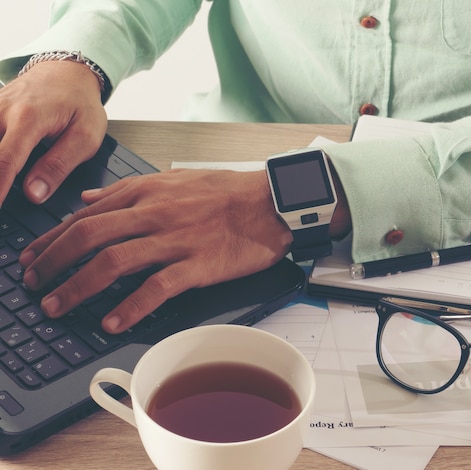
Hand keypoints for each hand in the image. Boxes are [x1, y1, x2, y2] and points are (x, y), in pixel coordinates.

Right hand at [0, 60, 106, 203]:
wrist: (68, 71)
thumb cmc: (81, 103)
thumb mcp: (85, 137)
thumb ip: (59, 165)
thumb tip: (34, 193)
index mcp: (29, 118)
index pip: (5, 160)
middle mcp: (2, 111)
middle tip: (0, 203)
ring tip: (2, 190)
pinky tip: (1, 170)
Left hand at [19, 169, 292, 333]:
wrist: (270, 201)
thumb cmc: (225, 191)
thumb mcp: (172, 179)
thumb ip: (127, 189)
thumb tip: (88, 198)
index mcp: (147, 192)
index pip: (87, 215)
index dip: (52, 239)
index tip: (33, 259)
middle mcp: (155, 213)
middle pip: (90, 237)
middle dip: (52, 263)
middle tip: (32, 286)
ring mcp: (176, 239)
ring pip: (114, 261)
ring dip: (79, 287)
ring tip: (57, 307)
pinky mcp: (198, 264)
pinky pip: (157, 287)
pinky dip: (130, 306)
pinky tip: (111, 322)